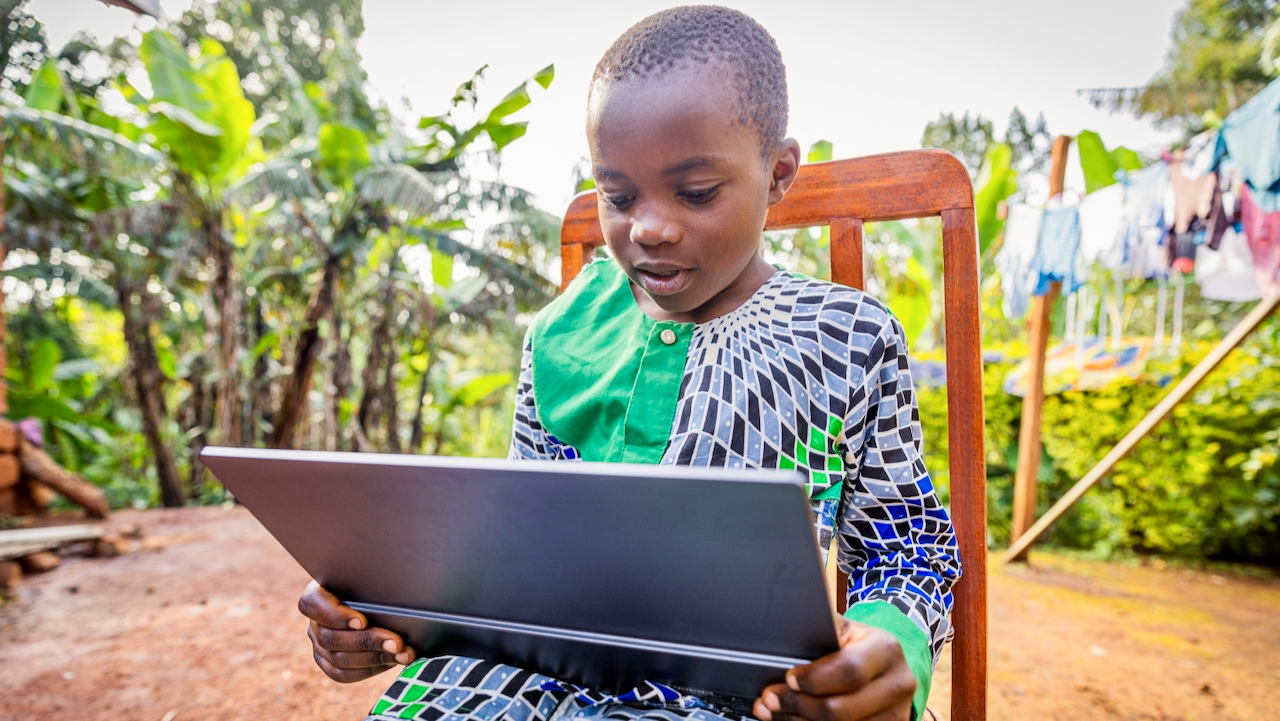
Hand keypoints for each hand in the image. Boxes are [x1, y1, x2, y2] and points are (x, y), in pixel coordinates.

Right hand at [298, 580, 415, 681]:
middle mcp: (314, 622)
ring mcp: (319, 646)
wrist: (375, 598)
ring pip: (339, 660)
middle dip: (367, 642)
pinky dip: (372, 669)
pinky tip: (393, 661)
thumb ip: (372, 585)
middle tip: (397, 643)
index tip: (362, 621)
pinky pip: (345, 674)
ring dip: (376, 658)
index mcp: (316, 594)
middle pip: (330, 638)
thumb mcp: (370, 577)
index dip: (335, 616)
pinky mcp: (330, 664)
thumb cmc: (373, 582)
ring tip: (403, 653)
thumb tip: (396, 593)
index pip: (312, 605)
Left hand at [753, 618, 915, 720]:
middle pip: (840, 709)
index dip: (813, 679)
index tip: (789, 678)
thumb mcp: (847, 630)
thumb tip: (787, 621)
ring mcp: (895, 714)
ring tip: (777, 710)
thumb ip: (824, 629)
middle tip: (771, 698)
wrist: (886, 669)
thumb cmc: (859, 647)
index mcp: (886, 650)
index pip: (849, 670)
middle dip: (797, 704)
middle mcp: (897, 684)